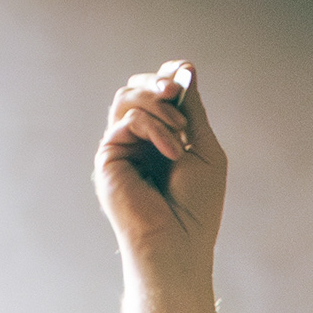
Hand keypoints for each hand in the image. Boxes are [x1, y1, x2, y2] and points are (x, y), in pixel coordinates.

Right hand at [97, 59, 226, 265]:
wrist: (179, 242)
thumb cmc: (197, 206)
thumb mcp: (203, 149)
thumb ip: (192, 112)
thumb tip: (186, 69)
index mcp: (162, 137)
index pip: (155, 95)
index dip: (165, 75)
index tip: (182, 69)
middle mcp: (138, 140)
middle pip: (135, 89)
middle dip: (157, 84)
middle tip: (175, 92)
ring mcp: (121, 147)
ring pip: (125, 99)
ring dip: (157, 106)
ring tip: (180, 131)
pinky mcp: (108, 157)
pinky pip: (126, 122)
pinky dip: (153, 128)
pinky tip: (172, 151)